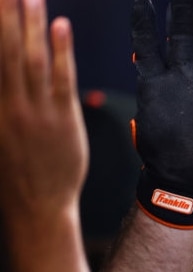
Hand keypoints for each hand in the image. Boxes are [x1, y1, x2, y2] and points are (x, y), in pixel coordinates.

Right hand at [0, 0, 86, 227]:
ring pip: (31, 60)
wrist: (36, 208)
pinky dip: (61, 51)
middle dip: (2, 17)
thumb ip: (2, 102)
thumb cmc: (14, 172)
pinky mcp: (62, 120)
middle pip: (3, 52)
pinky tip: (61, 27)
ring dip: (30, 26)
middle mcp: (6, 105)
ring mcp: (35, 112)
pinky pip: (62, 79)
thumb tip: (7, 71)